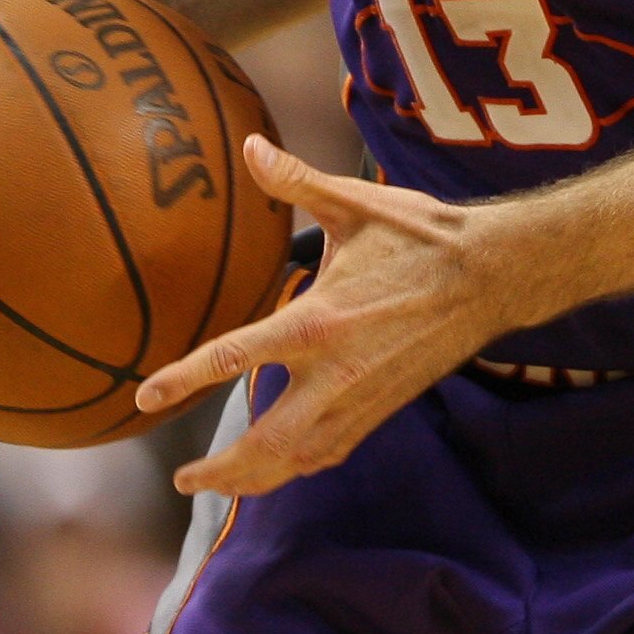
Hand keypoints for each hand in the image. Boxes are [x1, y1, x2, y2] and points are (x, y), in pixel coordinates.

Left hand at [136, 137, 513, 498]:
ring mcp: (359, 398)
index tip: (146, 396)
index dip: (184, 379)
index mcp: (317, 320)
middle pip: (264, 442)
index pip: (234, 357)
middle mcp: (334, 373)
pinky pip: (329, 453)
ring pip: (297, 459)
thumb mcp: (354, 202)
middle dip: (220, 470)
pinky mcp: (381, 409)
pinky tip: (281, 467)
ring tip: (219, 485)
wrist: (487, 276)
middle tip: (182, 479)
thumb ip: (295, 180)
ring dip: (255, 479)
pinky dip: (297, 467)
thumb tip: (248, 147)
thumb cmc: (419, 236)